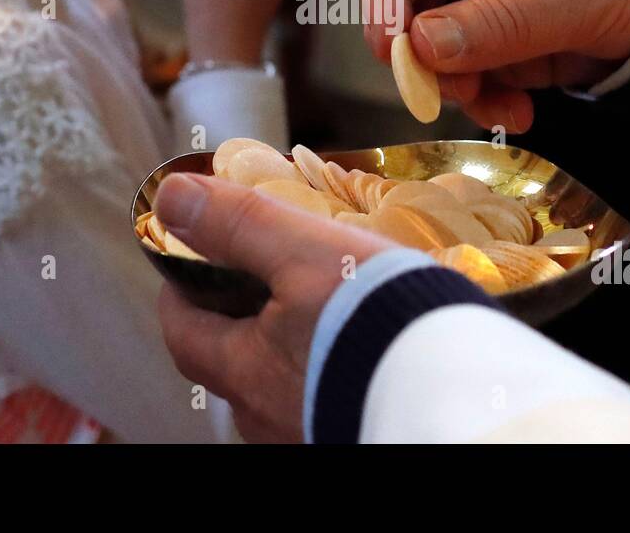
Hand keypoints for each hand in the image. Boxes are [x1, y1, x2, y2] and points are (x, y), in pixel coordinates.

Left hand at [155, 173, 394, 442]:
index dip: (181, 289)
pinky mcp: (350, 432)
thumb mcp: (305, 253)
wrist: (459, 389)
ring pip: (278, 384)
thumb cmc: (378, 319)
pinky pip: (322, 397)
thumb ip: (238, 224)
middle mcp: (267, 417)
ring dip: (290, 345)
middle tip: (268, 275)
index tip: (190, 259)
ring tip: (327, 305)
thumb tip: (171, 197)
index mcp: (245, 372)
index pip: (183, 332)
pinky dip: (328, 367)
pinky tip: (362, 345)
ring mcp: (308, 432)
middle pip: (230, 361)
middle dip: (240, 317)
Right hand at [362, 0, 629, 133]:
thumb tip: (421, 48)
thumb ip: (496, 21)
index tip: (388, 50)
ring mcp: (490, 7)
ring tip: (501, 109)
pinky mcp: (509, 47)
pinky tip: (520, 114)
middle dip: (424, 57)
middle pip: (413, 9)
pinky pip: (475, 79)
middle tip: (445, 93)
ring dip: (459, 89)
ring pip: (440, 53)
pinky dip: (487, 103)